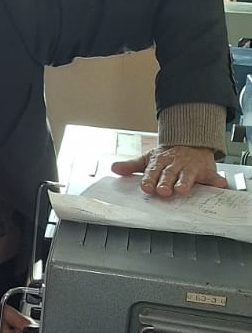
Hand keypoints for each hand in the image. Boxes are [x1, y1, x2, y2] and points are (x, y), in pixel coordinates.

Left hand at [110, 145, 225, 197]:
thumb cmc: (167, 156)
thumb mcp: (148, 159)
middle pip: (168, 175)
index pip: (152, 172)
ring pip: (187, 176)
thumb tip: (114, 168)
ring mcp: (190, 168)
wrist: (190, 142)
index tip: (146, 187)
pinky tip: (218, 184)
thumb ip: (132, 166)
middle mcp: (174, 165)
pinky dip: (216, 180)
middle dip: (165, 183)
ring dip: (184, 182)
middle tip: (162, 191)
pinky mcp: (206, 171)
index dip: (149, 180)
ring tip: (181, 189)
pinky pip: (212, 176)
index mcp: (159, 163)